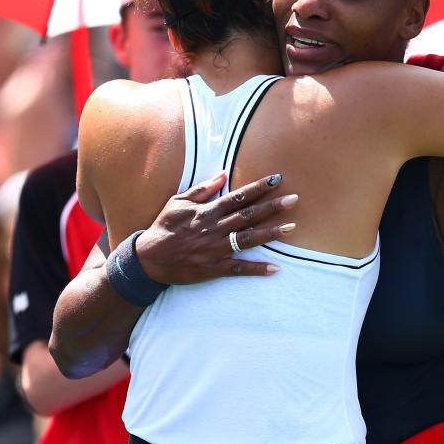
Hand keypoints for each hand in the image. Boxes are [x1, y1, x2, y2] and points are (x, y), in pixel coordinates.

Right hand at [135, 172, 298, 282]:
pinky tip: (276, 268)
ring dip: (271, 233)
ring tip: (291, 227)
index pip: (238, 196)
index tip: (276, 179)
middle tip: (294, 199)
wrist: (149, 258)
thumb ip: (202, 189)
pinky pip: (239, 268)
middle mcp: (215, 228)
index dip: (258, 188)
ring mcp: (216, 249)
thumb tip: (222, 174)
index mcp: (208, 211)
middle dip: (272, 207)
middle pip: (248, 215)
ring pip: (248, 239)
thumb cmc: (164, 227)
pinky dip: (257, 268)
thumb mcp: (178, 202)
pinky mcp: (214, 268)